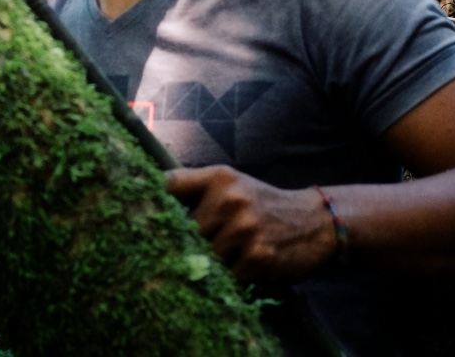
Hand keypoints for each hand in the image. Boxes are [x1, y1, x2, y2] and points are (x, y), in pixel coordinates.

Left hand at [165, 165, 338, 283]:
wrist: (314, 221)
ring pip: (205, 258)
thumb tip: (153, 206)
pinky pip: (227, 277)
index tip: (141, 215)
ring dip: (212, 264)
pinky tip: (244, 267)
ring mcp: (244, 228)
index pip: (170, 184)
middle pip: (184, 231)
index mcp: (219, 177)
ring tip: (227, 257)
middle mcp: (230, 198)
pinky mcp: (258, 257)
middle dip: (187, 244)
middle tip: (194, 249)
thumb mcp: (232, 185)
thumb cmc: (262, 204)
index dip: (152, 200)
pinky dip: (231, 278)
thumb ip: (196, 190)